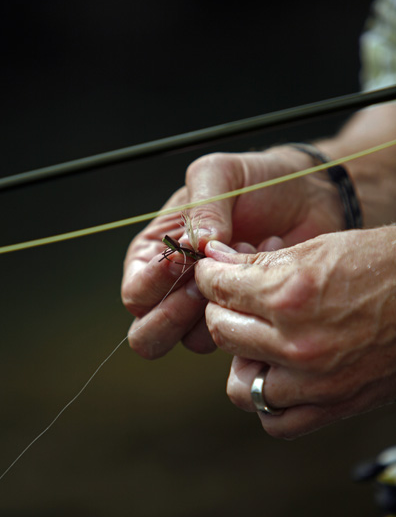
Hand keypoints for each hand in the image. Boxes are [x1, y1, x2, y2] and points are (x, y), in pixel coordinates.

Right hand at [122, 147, 345, 357]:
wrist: (307, 198)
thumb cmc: (256, 183)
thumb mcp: (221, 175)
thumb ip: (202, 206)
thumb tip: (194, 245)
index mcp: (155, 254)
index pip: (135, 293)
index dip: (153, 284)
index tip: (183, 259)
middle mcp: (175, 288)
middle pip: (149, 334)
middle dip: (175, 315)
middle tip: (208, 283)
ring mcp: (208, 307)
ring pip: (190, 341)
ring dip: (218, 305)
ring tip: (244, 260)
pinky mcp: (242, 317)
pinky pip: (233, 338)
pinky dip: (248, 310)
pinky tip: (265, 271)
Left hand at [195, 227, 395, 437]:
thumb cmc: (383, 266)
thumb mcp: (317, 249)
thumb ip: (259, 261)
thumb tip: (216, 258)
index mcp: (290, 294)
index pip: (218, 289)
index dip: (210, 276)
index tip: (213, 273)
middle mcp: (296, 343)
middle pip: (221, 331)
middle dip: (220, 310)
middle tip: (234, 301)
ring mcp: (314, 381)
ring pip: (240, 385)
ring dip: (241, 360)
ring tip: (256, 342)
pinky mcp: (333, 406)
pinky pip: (276, 421)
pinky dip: (269, 401)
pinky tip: (278, 376)